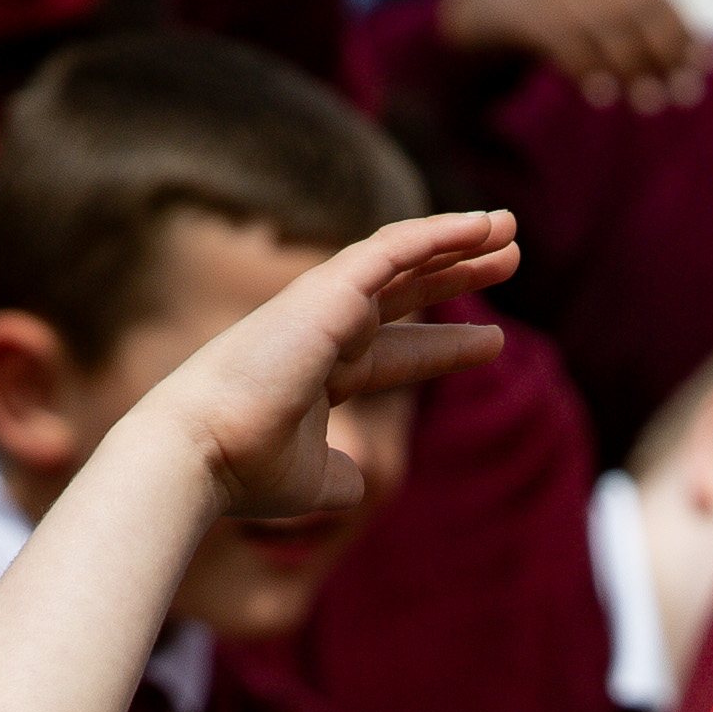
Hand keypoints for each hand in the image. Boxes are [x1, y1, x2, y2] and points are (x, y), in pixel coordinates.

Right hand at [127, 211, 518, 524]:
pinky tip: (479, 227)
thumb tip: (357, 484)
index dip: (444, 345)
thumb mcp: (310, 482)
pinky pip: (394, 248)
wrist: (203, 453)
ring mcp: (324, 305)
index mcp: (319, 369)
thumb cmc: (247, 472)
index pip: (395, 351)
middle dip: (456, 273)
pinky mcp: (328, 289)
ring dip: (457, 242)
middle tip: (509, 257)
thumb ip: (337, 478)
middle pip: (405, 291)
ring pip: (402, 258)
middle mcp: (322, 329)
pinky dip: (437, 233)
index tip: (495, 341)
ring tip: (509, 229)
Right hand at [438, 0, 712, 110]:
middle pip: (634, 10)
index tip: (706, 66)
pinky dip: (583, 66)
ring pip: (602, 24)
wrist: (467, 11)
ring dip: (629, 64)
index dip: (682, 29)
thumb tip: (692, 66)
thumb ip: (629, 39)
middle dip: (662, 51)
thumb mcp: (584, 25)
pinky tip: (600, 95)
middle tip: (679, 95)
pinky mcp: (517, 13)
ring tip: (647, 101)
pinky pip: (558, 37)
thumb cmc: (537, 28)